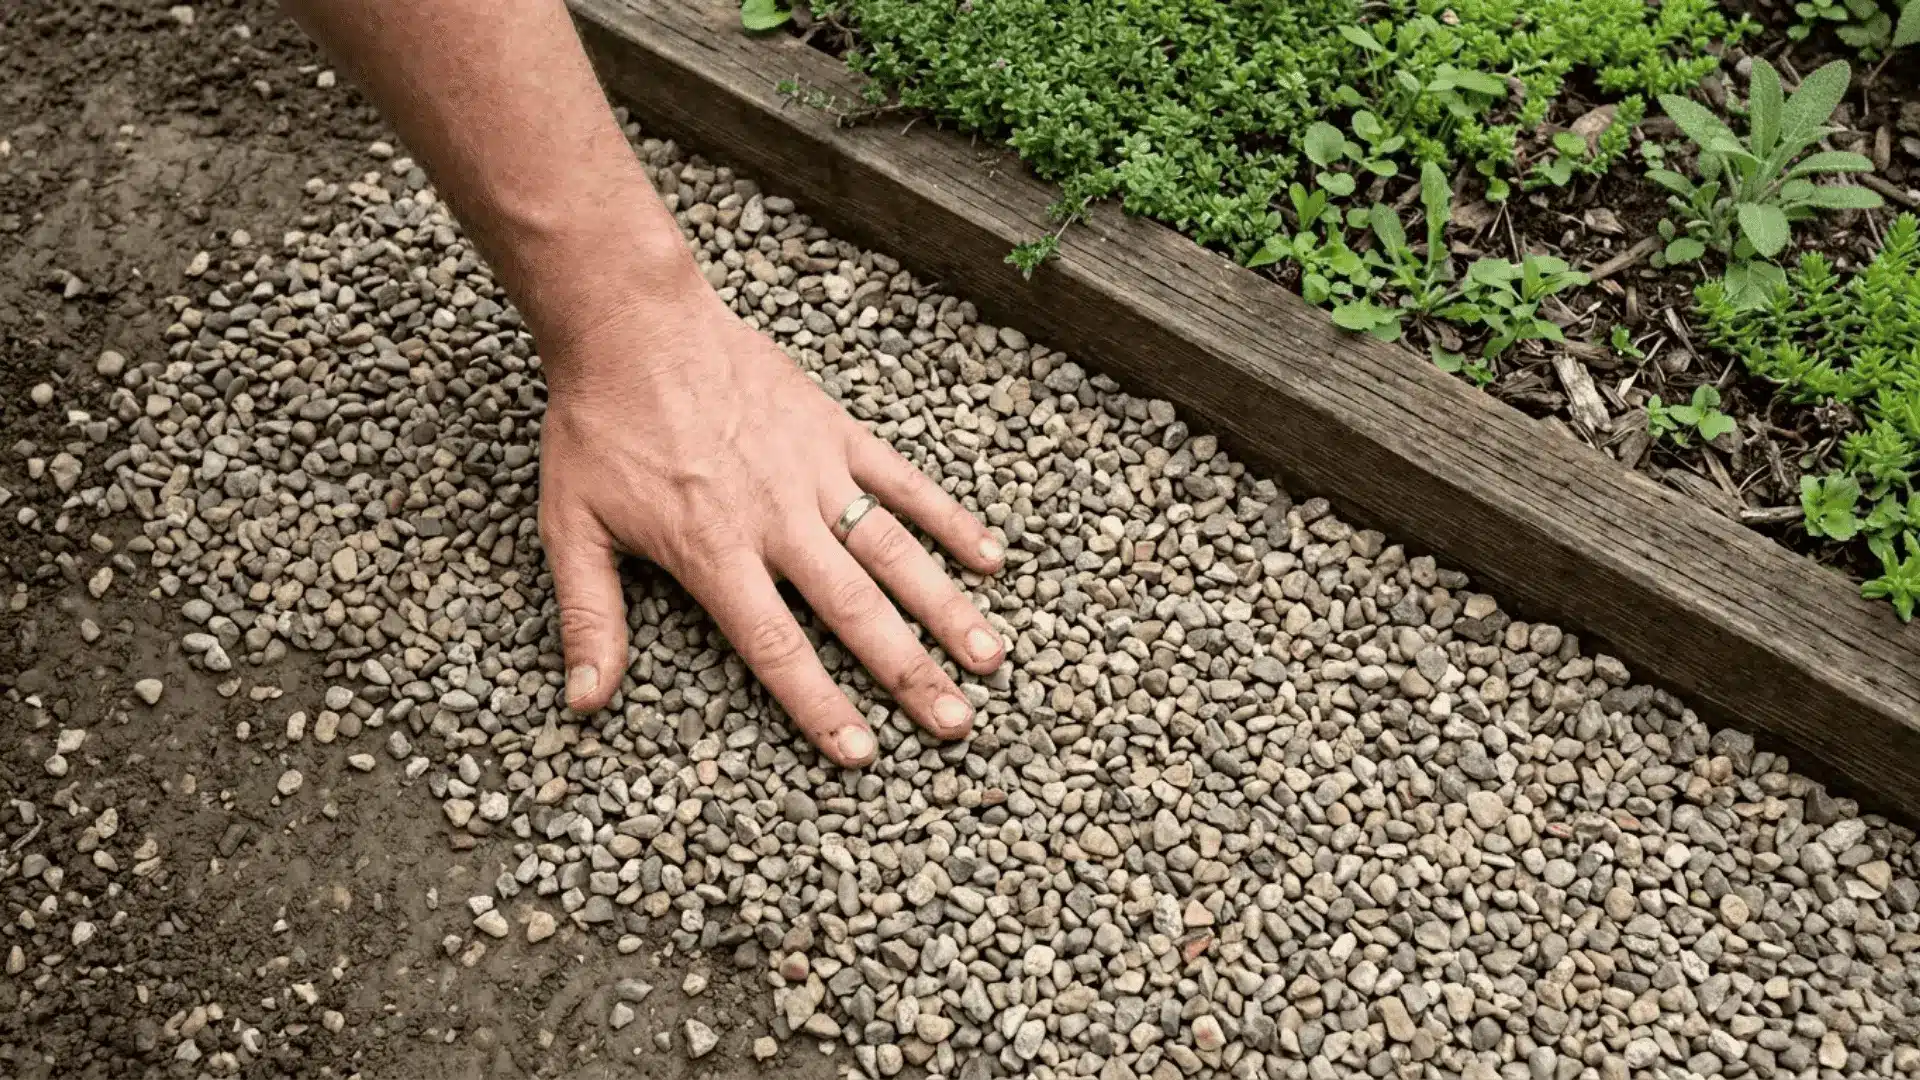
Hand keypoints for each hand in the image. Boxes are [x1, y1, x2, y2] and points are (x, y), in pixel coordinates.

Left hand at [534, 273, 1006, 766]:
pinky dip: (949, 519)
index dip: (821, 704)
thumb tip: (584, 703)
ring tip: (990, 658)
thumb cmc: (598, 426)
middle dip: (909, 673)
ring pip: (893, 552)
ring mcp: (813, 473)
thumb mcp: (572, 527)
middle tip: (955, 724)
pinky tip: (989, 558)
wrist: (631, 322)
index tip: (863, 753)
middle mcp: (776, 519)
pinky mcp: (834, 432)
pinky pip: (903, 481)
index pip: (777, 645)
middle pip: (856, 610)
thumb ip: (590, 619)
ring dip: (945, 608)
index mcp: (714, 552)